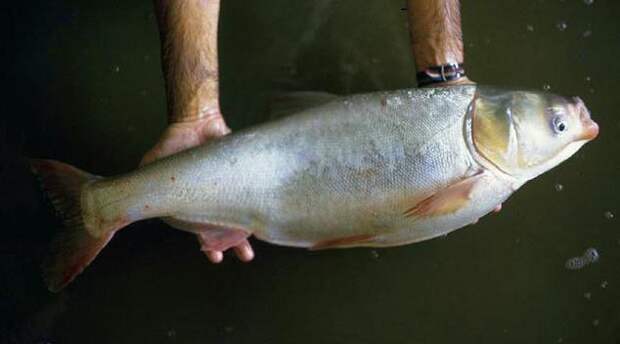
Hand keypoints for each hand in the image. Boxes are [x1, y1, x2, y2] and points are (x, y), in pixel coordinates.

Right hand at [140, 113, 254, 262]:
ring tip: (255, 246)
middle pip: (224, 227)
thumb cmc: (173, 143)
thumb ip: (143, 180)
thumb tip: (127, 198)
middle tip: (243, 255)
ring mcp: (228, 190)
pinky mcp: (243, 177)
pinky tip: (263, 216)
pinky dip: (257, 205)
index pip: (200, 230)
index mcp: (190, 204)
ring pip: (240, 215)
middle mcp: (211, 201)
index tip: (214, 256)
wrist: (196, 122)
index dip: (207, 244)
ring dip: (247, 231)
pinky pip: (252, 195)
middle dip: (232, 243)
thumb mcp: (153, 163)